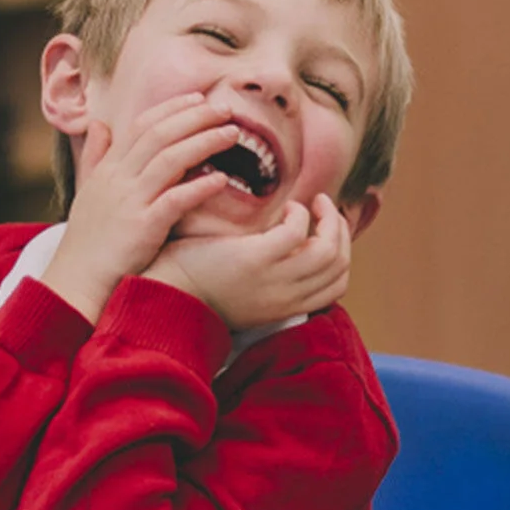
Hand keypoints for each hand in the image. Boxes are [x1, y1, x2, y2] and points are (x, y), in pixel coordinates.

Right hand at [39, 95, 239, 322]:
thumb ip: (96, 156)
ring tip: (233, 134)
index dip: (172, 108)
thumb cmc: (89, 240)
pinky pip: (175, 200)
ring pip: (170, 159)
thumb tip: (99, 123)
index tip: (200, 99)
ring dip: (204, 142)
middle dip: (196, 117)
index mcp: (108, 168)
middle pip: (160, 134)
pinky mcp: (142, 228)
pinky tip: (222, 179)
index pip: (142, 125)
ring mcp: (130, 202)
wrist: (77, 280)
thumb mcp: (87, 192)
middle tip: (225, 109)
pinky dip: (199, 187)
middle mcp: (118, 179)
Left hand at [144, 193, 352, 331]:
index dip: (343, 254)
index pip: (338, 286)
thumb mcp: (248, 292)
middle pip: (340, 266)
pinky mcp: (257, 259)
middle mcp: (286, 298)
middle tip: (327, 210)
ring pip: (329, 251)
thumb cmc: (200, 286)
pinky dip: (300, 214)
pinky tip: (286, 207)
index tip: (329, 231)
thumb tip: (292, 248)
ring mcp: (274, 280)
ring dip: (329, 220)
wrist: (166, 294)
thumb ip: (273, 278)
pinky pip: (298, 231)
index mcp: (286, 307)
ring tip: (316, 203)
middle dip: (341, 232)